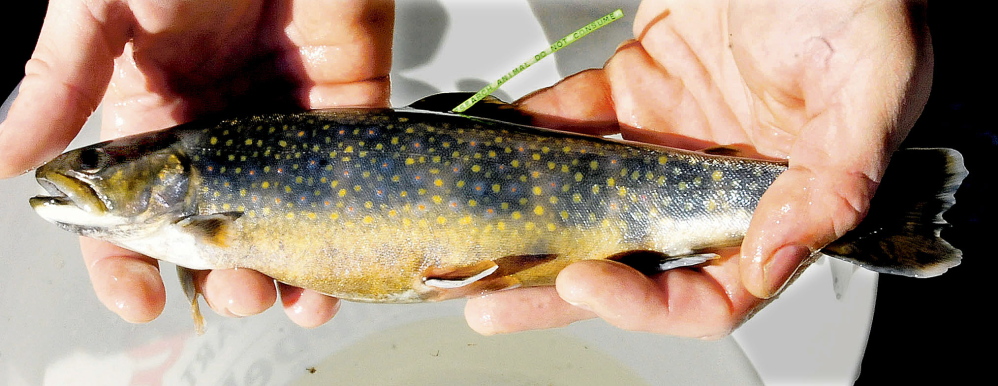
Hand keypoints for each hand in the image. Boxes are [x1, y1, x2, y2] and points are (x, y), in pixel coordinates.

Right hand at [0, 0, 392, 326]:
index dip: (128, 255)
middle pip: (220, 216)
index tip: (139, 301)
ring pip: (288, 207)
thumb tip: (6, 159)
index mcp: (155, 102)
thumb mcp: (100, 6)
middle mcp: (221, 118)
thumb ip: (60, 78)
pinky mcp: (347, 92)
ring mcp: (285, 110)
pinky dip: (346, 218)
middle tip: (235, 293)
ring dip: (291, 263)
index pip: (134, 198)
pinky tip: (339, 264)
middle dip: (225, 268)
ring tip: (292, 299)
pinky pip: (348, 166)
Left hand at [465, 0, 931, 337]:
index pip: (715, 289)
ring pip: (594, 200)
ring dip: (534, 223)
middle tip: (493, 303)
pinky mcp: (639, 86)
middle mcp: (719, 178)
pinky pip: (578, 120)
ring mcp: (674, 135)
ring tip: (474, 242)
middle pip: (635, 259)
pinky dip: (535, 134)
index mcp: (783, 196)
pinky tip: (496, 148)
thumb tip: (776, 260)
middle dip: (560, 287)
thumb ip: (834, 179)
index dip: (647, 304)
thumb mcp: (869, 82)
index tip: (585, 282)